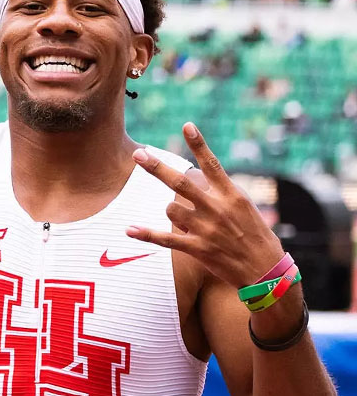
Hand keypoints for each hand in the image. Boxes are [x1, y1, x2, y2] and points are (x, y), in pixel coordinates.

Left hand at [126, 123, 282, 287]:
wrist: (266, 270)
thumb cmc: (255, 235)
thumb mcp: (245, 207)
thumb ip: (221, 191)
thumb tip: (200, 177)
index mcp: (231, 194)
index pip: (212, 164)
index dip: (199, 144)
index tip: (187, 126)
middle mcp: (217, 208)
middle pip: (180, 182)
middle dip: (156, 167)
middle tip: (138, 154)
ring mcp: (205, 228)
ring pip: (170, 209)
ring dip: (171, 211)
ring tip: (187, 220)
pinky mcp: (197, 248)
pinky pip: (165, 239)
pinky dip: (146, 234)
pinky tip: (129, 230)